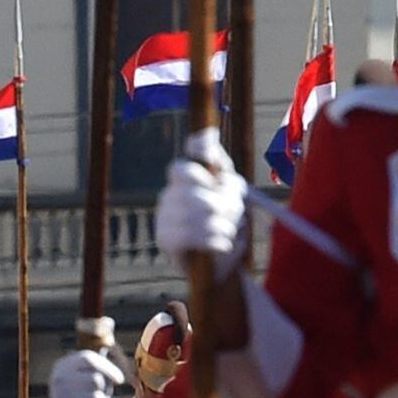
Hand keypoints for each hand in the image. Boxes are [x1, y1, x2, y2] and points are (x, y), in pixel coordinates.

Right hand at [155, 128, 247, 279]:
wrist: (222, 265)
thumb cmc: (225, 224)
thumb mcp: (230, 190)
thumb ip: (219, 163)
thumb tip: (209, 132)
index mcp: (182, 180)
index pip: (183, 163)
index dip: (198, 164)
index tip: (218, 178)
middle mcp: (168, 195)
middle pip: (194, 185)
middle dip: (221, 200)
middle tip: (234, 214)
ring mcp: (163, 217)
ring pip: (195, 210)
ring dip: (222, 223)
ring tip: (229, 232)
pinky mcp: (165, 240)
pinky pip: (190, 234)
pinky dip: (213, 240)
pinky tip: (221, 245)